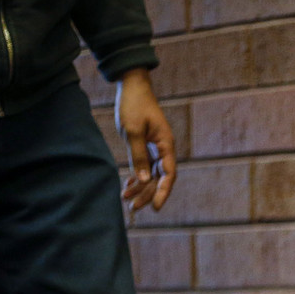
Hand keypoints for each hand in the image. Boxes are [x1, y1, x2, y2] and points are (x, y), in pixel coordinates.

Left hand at [116, 68, 175, 214]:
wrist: (132, 85)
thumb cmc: (134, 105)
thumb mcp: (133, 131)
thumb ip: (139, 156)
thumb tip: (144, 180)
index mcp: (166, 145)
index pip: (168, 174)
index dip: (163, 192)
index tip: (155, 207)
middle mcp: (164, 149)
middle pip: (159, 178)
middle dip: (147, 194)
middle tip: (132, 207)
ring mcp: (156, 148)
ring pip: (151, 174)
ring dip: (140, 187)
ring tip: (126, 199)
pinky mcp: (147, 146)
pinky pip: (145, 166)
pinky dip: (137, 177)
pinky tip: (127, 185)